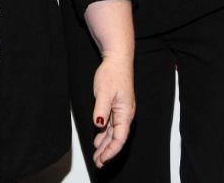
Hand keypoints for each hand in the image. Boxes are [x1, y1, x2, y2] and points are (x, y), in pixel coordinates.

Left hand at [91, 53, 134, 167]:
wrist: (117, 60)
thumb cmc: (113, 74)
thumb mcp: (104, 92)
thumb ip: (101, 109)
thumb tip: (99, 124)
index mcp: (125, 113)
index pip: (119, 138)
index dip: (111, 151)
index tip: (102, 159)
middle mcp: (125, 114)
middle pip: (117, 139)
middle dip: (108, 152)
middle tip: (98, 163)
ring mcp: (121, 111)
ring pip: (113, 133)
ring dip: (105, 145)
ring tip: (97, 155)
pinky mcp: (116, 107)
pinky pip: (111, 126)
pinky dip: (105, 135)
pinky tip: (98, 140)